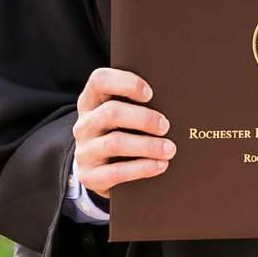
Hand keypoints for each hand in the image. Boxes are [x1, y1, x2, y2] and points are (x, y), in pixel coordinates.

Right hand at [72, 68, 175, 197]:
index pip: (99, 80)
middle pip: (111, 112)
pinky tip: (160, 165)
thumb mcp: (122, 117)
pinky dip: (142, 168)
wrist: (101, 171)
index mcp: (90, 102)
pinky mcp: (89, 176)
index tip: (150, 94)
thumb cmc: (121, 135)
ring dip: (147, 145)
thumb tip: (173, 101)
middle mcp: (83, 124)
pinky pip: (117, 172)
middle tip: (166, 126)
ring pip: (115, 143)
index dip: (126, 83)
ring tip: (169, 149)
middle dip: (144, 118)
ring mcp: (84, 151)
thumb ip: (137, 105)